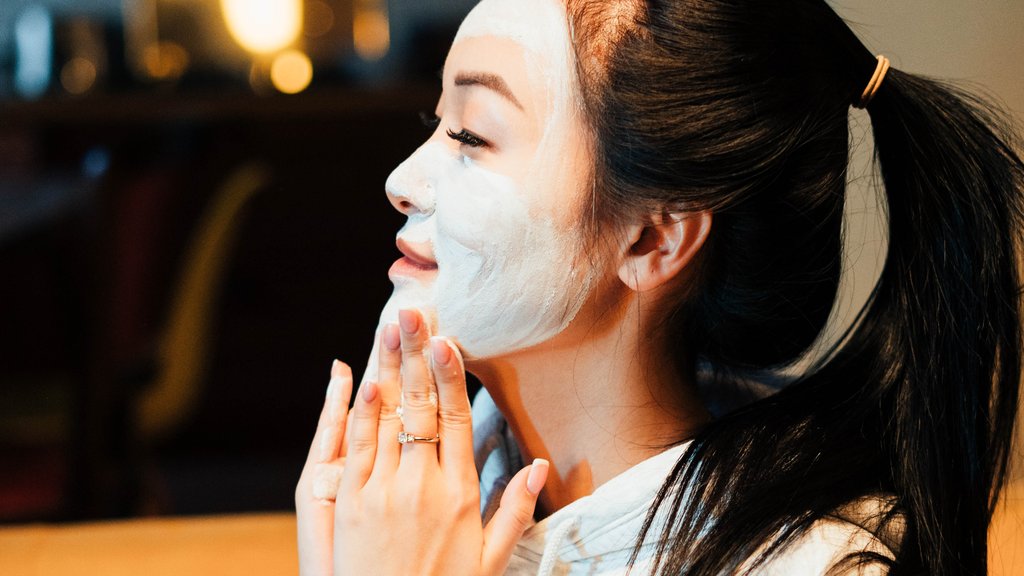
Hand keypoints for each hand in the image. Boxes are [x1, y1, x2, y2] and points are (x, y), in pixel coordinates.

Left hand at [296, 309, 548, 575]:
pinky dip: (361, 412)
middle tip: (411, 313)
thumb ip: (514, 511)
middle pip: (421, 408)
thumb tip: (543, 468)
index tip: (446, 339)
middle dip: (415, 355)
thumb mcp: (490, 561)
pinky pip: (357, 448)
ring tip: (388, 329)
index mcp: (460, 495)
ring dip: (387, 369)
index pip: (458, 420)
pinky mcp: (351, 504)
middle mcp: (423, 486)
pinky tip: (365, 380)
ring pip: (387, 419)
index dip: (451, 377)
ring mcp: (383, 492)